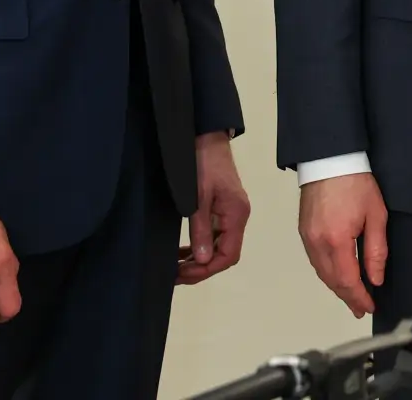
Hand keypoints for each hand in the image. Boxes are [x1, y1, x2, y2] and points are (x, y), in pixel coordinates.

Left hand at [179, 132, 251, 285]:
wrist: (207, 138)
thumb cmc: (203, 164)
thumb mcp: (198, 197)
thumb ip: (201, 229)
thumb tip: (203, 260)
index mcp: (236, 215)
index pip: (229, 255)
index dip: (208, 269)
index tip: (184, 273)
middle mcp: (237, 217)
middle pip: (225, 254)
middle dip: (201, 268)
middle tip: (175, 274)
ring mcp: (230, 213)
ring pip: (219, 246)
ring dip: (199, 259)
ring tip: (175, 267)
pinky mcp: (222, 208)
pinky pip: (214, 235)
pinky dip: (200, 246)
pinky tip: (183, 251)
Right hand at [300, 173, 387, 317]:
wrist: (330, 159)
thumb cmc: (356, 182)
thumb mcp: (376, 215)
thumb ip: (376, 250)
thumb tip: (375, 278)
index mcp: (337, 240)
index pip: (348, 280)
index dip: (359, 297)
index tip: (370, 307)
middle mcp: (317, 243)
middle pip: (332, 281)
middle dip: (348, 297)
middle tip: (361, 308)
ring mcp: (307, 238)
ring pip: (322, 273)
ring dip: (337, 287)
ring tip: (352, 296)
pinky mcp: (304, 231)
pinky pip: (315, 261)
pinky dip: (327, 273)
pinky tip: (337, 275)